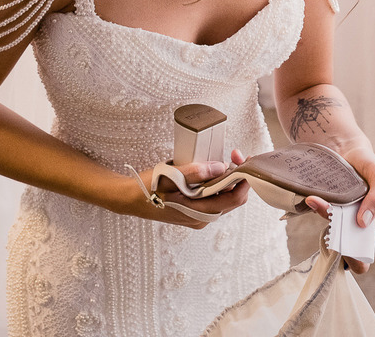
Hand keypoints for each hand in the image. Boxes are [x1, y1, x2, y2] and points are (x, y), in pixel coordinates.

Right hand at [133, 149, 250, 227]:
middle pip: (232, 198)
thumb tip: (221, 167)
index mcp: (199, 212)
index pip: (234, 198)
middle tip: (235, 155)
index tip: (245, 161)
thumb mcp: (170, 176)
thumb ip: (196, 172)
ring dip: (228, 179)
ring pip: (224, 197)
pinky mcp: (194, 211)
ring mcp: (198, 216)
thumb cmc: (147, 188)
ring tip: (226, 160)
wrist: (129, 200)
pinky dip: (218, 183)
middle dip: (238, 176)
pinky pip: (214, 197)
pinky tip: (213, 170)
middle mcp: (202, 218)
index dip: (244, 179)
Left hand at [303, 145, 374, 273]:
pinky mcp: (331, 210)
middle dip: (337, 238)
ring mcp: (345, 218)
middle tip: (328, 220)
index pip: (366, 248)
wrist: (349, 150)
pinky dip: (317, 209)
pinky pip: (324, 217)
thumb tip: (364, 222)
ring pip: (334, 231)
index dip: (355, 257)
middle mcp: (362, 224)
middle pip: (348, 245)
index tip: (343, 248)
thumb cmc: (368, 164)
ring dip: (324, 217)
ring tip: (315, 200)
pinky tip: (313, 200)